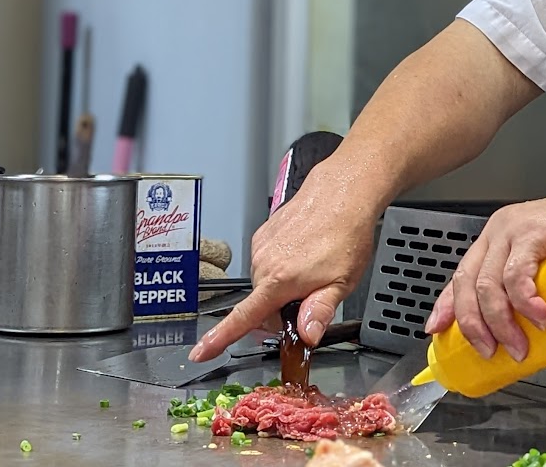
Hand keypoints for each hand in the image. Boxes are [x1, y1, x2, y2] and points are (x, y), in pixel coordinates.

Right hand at [189, 171, 377, 361]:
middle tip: (312, 296)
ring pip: (264, 285)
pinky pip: (267, 264)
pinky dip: (281, 267)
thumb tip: (306, 335)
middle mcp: (263, 263)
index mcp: (279, 280)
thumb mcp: (343, 282)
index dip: (219, 338)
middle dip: (281, 310)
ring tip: (312, 268)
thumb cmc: (345, 234)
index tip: (199, 352)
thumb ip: (320, 311)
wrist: (341, 193)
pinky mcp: (262, 235)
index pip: (243, 318)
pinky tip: (303, 255)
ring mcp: (261, 247)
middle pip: (261, 306)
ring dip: (282, 287)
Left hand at [424, 193, 545, 362]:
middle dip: (474, 327)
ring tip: (520, 346)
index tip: (437, 331)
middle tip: (490, 353)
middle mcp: (498, 232)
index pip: (460, 276)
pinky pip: (517, 273)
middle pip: (469, 285)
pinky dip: (523, 302)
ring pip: (489, 285)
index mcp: (495, 240)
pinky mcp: (536, 230)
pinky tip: (536, 317)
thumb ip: (535, 291)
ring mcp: (515, 229)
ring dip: (501, 324)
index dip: (445, 306)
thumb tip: (530, 338)